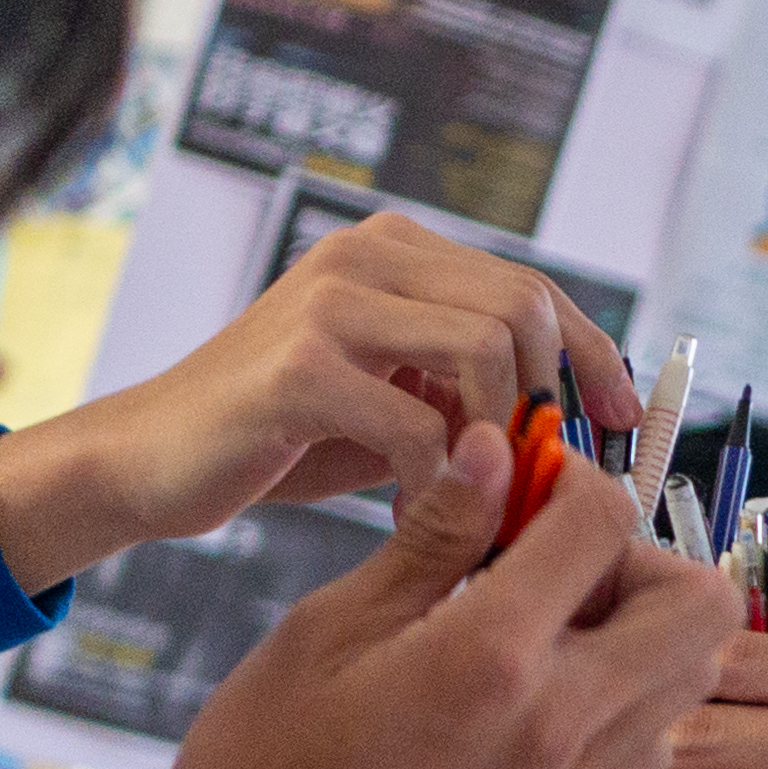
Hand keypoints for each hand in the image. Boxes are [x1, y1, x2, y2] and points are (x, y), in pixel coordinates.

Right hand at [0, 212, 637, 593]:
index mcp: (396, 253)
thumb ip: (473, 390)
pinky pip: (418, 423)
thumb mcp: (398, 400)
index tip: (621, 420)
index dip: (592, 354)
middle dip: (553, 397)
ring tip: (480, 498)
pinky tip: (419, 515)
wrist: (145, 463)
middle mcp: (365, 256)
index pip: (533, 287)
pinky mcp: (296, 368)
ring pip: (485, 350)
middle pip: (523, 306)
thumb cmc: (283, 439)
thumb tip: (580, 418)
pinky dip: (436, 480)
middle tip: (544, 472)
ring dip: (499, 440)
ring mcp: (328, 302)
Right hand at [89, 424, 740, 768]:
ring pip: (693, 673)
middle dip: (645, 555)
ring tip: (547, 622)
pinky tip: (542, 688)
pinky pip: (656, 736)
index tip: (525, 477)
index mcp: (493, 656)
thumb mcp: (325, 632)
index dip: (571, 474)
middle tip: (556, 558)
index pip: (605, 521)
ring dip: (648, 627)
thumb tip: (493, 453)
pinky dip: (631, 693)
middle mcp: (564, 719)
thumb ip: (431, 539)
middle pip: (701, 601)